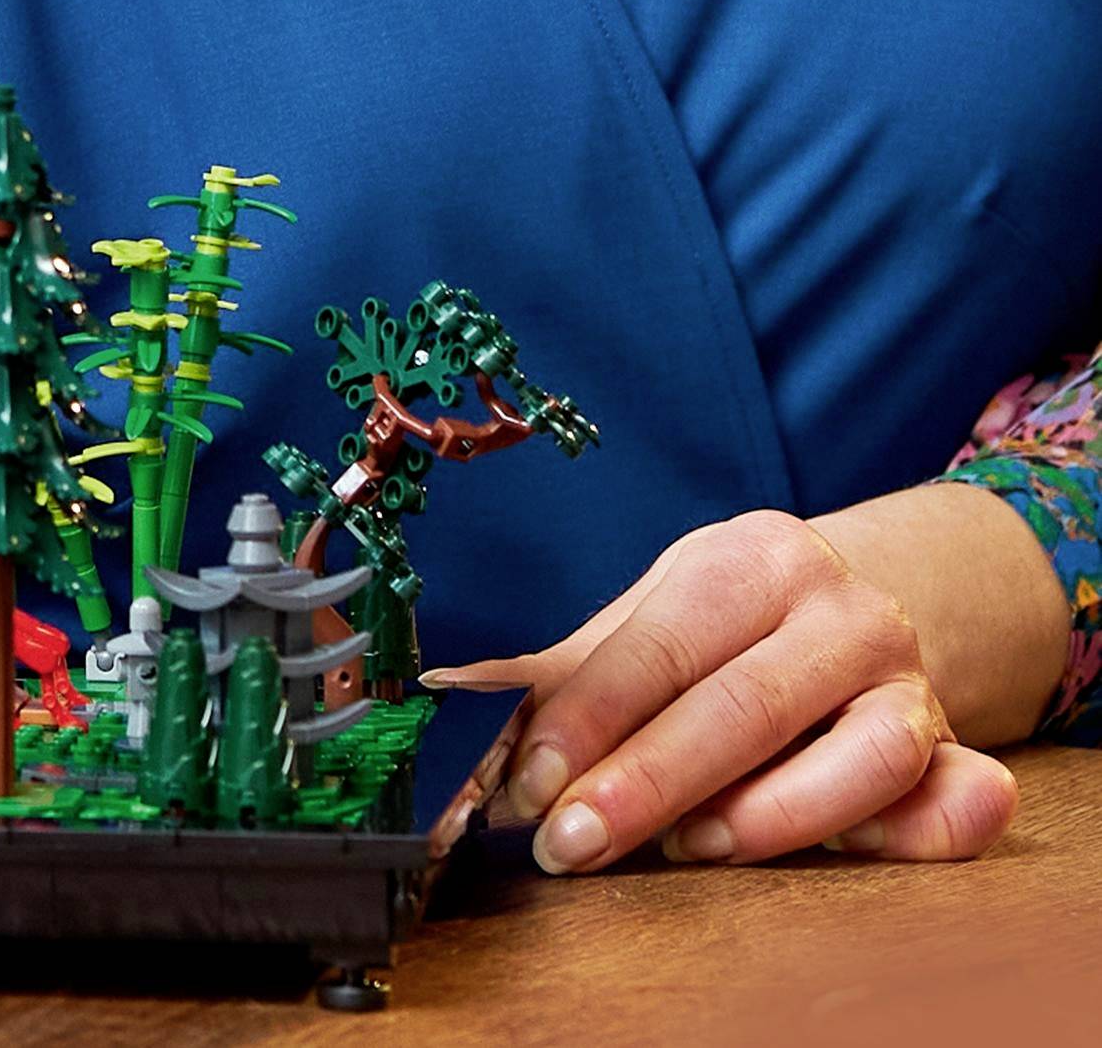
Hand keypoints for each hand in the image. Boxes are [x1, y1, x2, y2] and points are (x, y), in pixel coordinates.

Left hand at [428, 509, 1018, 872]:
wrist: (850, 605)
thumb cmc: (726, 622)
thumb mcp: (653, 615)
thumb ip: (571, 672)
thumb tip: (460, 705)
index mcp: (751, 558)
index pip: (659, 645)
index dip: (587, 720)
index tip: (526, 786)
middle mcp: (842, 611)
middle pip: (743, 706)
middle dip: (646, 784)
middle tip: (571, 844)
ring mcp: (909, 681)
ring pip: (858, 760)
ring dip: (766, 817)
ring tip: (685, 850)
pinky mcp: (953, 748)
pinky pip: (952, 803)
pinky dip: (916, 835)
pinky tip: (852, 855)